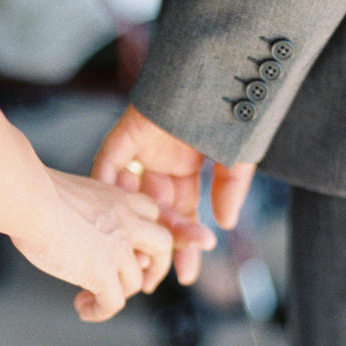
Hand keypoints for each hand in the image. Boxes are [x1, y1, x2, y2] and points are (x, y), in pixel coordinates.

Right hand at [11, 169, 175, 321]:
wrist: (30, 200)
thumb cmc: (35, 193)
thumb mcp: (70, 192)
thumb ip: (79, 209)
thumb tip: (65, 227)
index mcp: (117, 198)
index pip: (150, 213)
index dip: (145, 234)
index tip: (132, 248)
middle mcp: (126, 222)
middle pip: (162, 245)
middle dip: (156, 267)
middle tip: (143, 282)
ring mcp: (119, 249)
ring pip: (134, 281)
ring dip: (116, 295)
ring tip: (90, 298)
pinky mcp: (103, 273)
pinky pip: (114, 304)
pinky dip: (100, 312)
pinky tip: (83, 309)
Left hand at [92, 105, 254, 283]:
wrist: (219, 66)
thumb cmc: (233, 107)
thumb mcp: (236, 157)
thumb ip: (229, 189)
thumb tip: (224, 225)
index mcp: (187, 171)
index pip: (183, 217)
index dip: (184, 246)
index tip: (186, 276)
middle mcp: (161, 165)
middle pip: (154, 214)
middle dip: (155, 246)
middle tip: (152, 278)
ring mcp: (142, 151)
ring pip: (130, 197)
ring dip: (130, 226)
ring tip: (133, 254)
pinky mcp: (126, 135)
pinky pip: (110, 166)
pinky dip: (112, 189)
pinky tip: (119, 214)